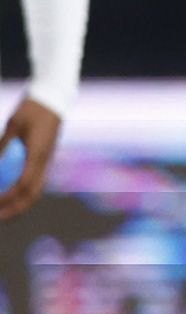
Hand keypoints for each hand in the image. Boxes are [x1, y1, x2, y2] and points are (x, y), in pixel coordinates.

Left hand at [0, 96, 62, 219]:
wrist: (53, 101)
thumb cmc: (32, 109)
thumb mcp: (12, 125)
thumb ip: (3, 145)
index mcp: (38, 156)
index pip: (23, 185)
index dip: (8, 197)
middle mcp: (45, 163)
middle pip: (33, 194)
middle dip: (16, 209)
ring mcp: (47, 162)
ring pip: (36, 190)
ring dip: (21, 204)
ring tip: (5, 212)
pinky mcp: (44, 160)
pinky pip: (35, 182)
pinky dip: (24, 193)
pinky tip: (12, 195)